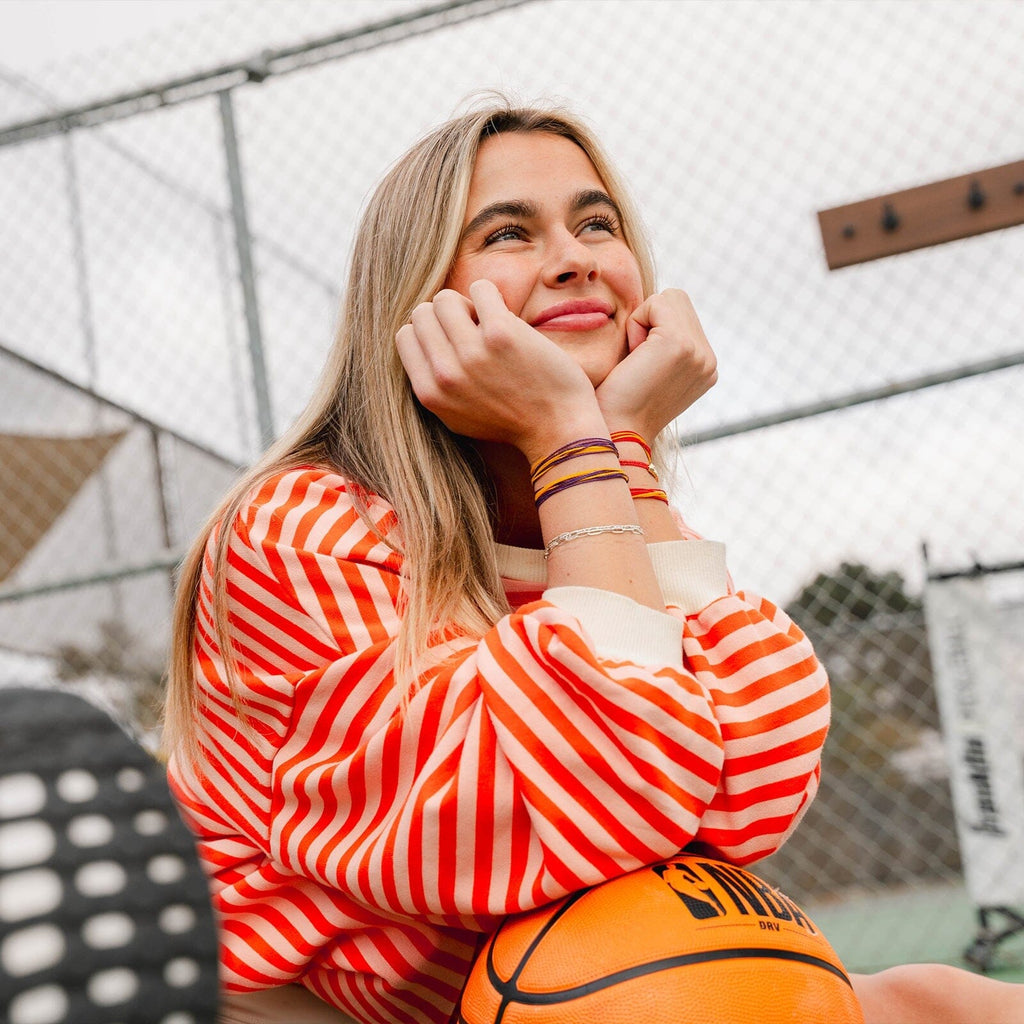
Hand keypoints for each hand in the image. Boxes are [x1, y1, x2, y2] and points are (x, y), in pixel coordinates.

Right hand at [395, 280, 599, 456]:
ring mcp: (471, 352)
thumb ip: (433, 384)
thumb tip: (418, 338)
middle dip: (447, 316)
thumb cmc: (511, 420)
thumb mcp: (457, 416)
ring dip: (467, 303)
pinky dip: (490, 295)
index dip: (430, 331)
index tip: (453, 340)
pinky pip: (481, 289)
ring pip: (446, 298)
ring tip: (488, 322)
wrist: (557, 429)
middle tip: (473, 330)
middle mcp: (445, 374)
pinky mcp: (500, 333)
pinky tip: (504, 313)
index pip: (405, 336)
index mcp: (430, 393)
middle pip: (423, 313)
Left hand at [595, 289, 717, 440]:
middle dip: (649, 321)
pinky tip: (634, 358)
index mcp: (705, 367)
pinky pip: (655, 304)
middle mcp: (709, 360)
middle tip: (636, 361)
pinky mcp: (679, 344)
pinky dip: (636, 325)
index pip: (682, 314)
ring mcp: (699, 352)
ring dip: (642, 323)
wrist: (614, 434)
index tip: (640, 367)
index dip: (651, 329)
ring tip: (636, 361)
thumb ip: (659, 342)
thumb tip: (654, 308)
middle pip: (677, 300)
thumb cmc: (617, 406)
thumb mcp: (650, 370)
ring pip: (668, 299)